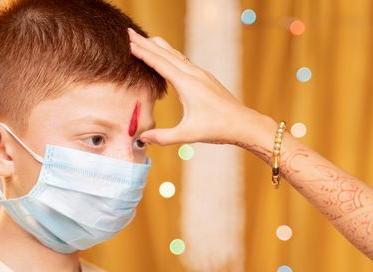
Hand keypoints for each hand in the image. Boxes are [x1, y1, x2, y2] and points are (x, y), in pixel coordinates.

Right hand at [128, 28, 267, 145]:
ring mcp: (201, 75)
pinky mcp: (206, 79)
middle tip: (130, 32)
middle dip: (147, 43)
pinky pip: (184, 61)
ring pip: (176, 55)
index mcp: (188, 84)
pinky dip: (171, 55)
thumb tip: (142, 138)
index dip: (143, 53)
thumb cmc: (218, 128)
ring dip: (159, 46)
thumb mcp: (189, 135)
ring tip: (146, 38)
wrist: (243, 123)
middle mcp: (194, 74)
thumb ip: (164, 137)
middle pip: (166, 54)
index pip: (160, 64)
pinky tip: (169, 57)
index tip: (129, 43)